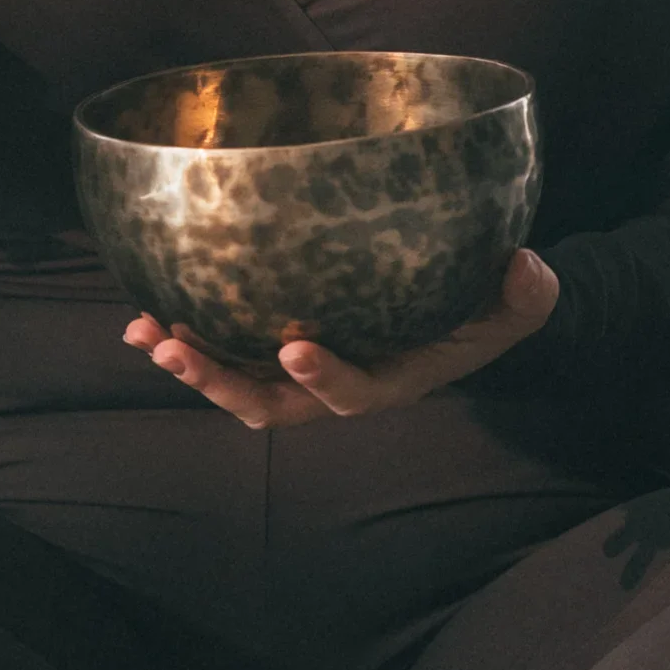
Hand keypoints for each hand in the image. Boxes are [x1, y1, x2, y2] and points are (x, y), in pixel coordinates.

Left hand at [122, 248, 558, 427]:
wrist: (467, 312)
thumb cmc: (491, 307)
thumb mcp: (521, 302)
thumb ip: (527, 294)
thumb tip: (525, 265)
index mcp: (393, 378)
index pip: (354, 393)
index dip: (324, 380)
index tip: (294, 349)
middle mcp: (339, 384)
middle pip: (271, 404)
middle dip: (220, 381)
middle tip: (175, 348)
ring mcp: (305, 369)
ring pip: (237, 383)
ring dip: (190, 363)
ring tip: (142, 332)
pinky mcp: (280, 341)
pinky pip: (228, 349)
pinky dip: (186, 335)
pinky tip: (142, 312)